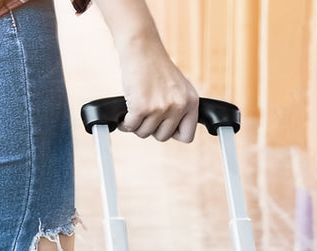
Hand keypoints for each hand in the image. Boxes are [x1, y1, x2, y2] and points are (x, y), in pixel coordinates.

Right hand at [92, 0, 198, 142]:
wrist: (142, 47)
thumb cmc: (156, 67)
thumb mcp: (178, 87)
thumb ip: (180, 109)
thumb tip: (172, 133)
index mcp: (191, 102)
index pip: (187, 136)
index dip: (172, 133)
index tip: (163, 125)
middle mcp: (178, 106)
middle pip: (163, 137)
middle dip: (151, 129)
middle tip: (145, 115)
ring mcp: (160, 107)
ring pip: (145, 133)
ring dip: (136, 125)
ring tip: (135, 110)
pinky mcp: (142, 107)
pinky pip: (131, 127)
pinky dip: (125, 123)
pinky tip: (125, 114)